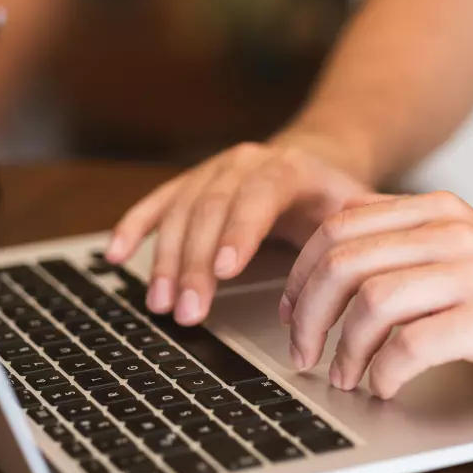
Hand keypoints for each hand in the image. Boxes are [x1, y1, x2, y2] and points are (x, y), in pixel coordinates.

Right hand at [106, 136, 372, 325]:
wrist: (315, 160)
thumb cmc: (335, 198)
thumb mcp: (357, 210)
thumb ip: (358, 234)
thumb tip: (355, 267)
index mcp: (287, 168)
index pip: (258, 198)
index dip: (239, 233)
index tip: (225, 271)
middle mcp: (243, 164)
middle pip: (210, 211)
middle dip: (195, 265)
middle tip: (187, 312)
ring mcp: (212, 171)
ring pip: (180, 212)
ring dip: (165, 261)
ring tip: (160, 305)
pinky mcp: (189, 185)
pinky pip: (156, 204)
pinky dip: (132, 228)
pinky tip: (114, 255)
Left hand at [281, 192, 472, 404]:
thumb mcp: (462, 255)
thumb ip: (406, 248)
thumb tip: (328, 266)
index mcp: (438, 212)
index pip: (340, 225)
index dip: (302, 273)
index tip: (292, 313)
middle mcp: (454, 233)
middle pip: (345, 262)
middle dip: (309, 314)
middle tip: (304, 354)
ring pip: (372, 301)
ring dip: (344, 349)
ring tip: (344, 377)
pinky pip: (412, 344)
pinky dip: (384, 372)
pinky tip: (385, 387)